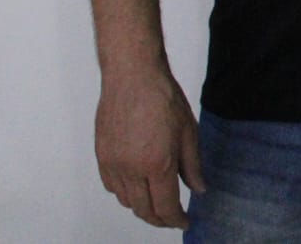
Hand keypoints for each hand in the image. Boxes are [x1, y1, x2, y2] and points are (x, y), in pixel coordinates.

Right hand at [95, 63, 202, 227]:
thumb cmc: (163, 99)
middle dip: (159, 219)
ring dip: (142, 206)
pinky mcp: (101, 157)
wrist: (133, 77)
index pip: (166, 206)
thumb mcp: (189, 132)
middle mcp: (131, 170)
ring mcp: (113, 164)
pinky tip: (137, 185)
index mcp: (157, 165)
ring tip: (157, 201)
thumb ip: (193, 165)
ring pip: (126, 201)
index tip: (184, 222)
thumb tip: (199, 189)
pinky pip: (112, 186)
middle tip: (172, 217)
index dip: (176, 219)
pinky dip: (125, 193)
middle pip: (143, 209)